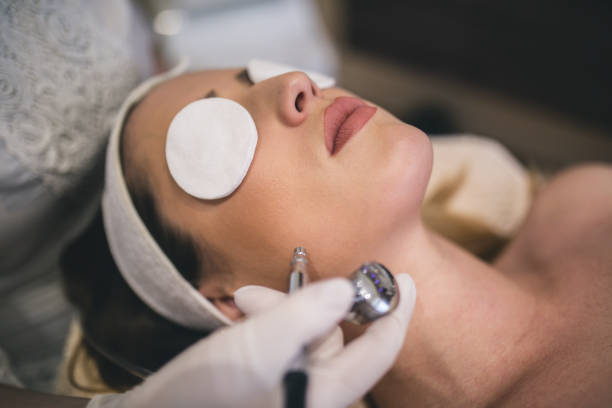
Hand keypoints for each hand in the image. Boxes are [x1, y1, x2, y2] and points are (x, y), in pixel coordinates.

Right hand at [235, 274, 416, 406]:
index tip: (403, 278)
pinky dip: (269, 325)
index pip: (378, 351)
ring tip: (242, 302)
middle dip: (302, 305)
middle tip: (258, 292)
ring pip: (305, 337)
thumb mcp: (260, 345)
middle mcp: (317, 394)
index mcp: (327, 394)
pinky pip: (286, 345)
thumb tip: (346, 290)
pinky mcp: (272, 385)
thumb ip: (306, 315)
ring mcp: (294, 389)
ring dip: (278, 311)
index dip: (394, 312)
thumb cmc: (209, 393)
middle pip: (332, 337)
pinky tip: (243, 315)